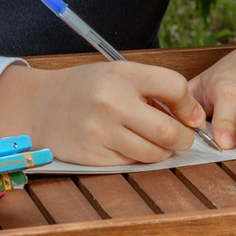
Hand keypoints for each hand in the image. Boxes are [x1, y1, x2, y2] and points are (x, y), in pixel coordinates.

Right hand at [0, 59, 203, 166]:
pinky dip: (138, 157)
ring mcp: (100, 131)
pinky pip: (132, 162)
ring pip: (153, 152)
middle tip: (182, 137)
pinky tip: (129, 145)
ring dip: (163, 151)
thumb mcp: (117, 73)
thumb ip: (154, 89)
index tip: (188, 113)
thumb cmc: (87, 88)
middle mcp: (111, 102)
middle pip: (168, 130)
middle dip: (183, 138)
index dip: (189, 104)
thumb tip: (195, 117)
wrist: (39, 106)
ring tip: (155, 141)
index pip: (175, 86)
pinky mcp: (93, 155)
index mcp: (121, 74)